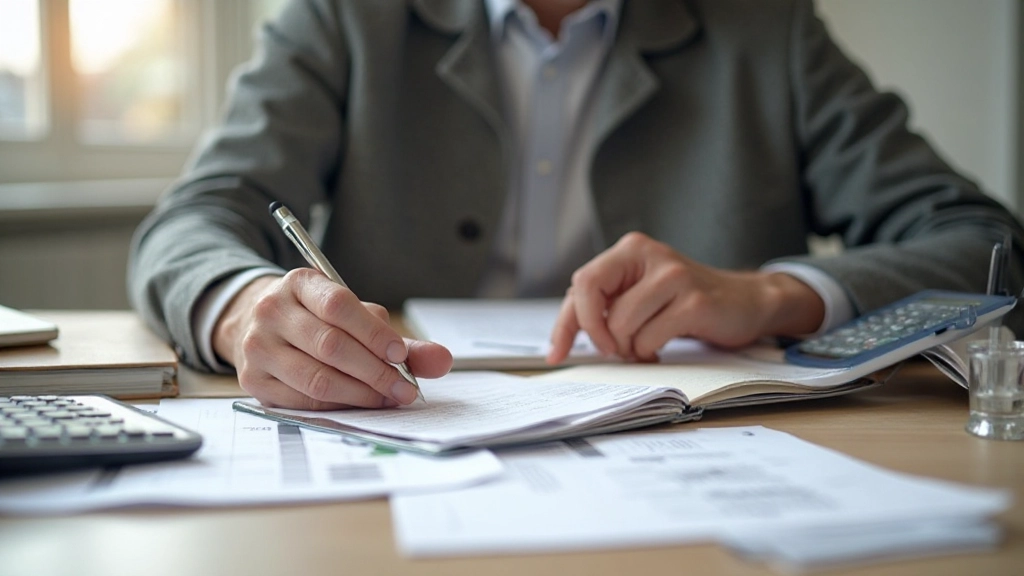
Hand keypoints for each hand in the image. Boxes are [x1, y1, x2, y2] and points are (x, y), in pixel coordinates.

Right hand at [213, 268, 452, 409]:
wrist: (255, 325)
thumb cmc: (317, 320)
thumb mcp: (353, 317)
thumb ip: (398, 339)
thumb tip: (442, 360)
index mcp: (300, 283)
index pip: (339, 306)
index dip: (375, 333)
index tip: (401, 356)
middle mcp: (272, 311)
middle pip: (330, 346)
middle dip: (374, 372)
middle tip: (404, 389)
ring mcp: (258, 347)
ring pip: (316, 378)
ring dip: (360, 394)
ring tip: (388, 399)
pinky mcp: (253, 381)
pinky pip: (303, 400)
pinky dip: (338, 405)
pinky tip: (360, 405)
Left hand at [547, 232, 824, 362]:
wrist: (744, 302)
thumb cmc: (683, 302)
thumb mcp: (639, 293)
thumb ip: (604, 303)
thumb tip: (562, 336)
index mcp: (630, 249)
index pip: (582, 284)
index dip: (565, 323)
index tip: (556, 353)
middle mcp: (650, 255)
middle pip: (593, 302)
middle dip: (598, 336)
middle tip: (614, 350)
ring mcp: (674, 276)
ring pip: (621, 326)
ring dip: (629, 348)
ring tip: (647, 346)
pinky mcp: (694, 302)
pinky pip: (648, 339)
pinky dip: (649, 352)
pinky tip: (662, 347)